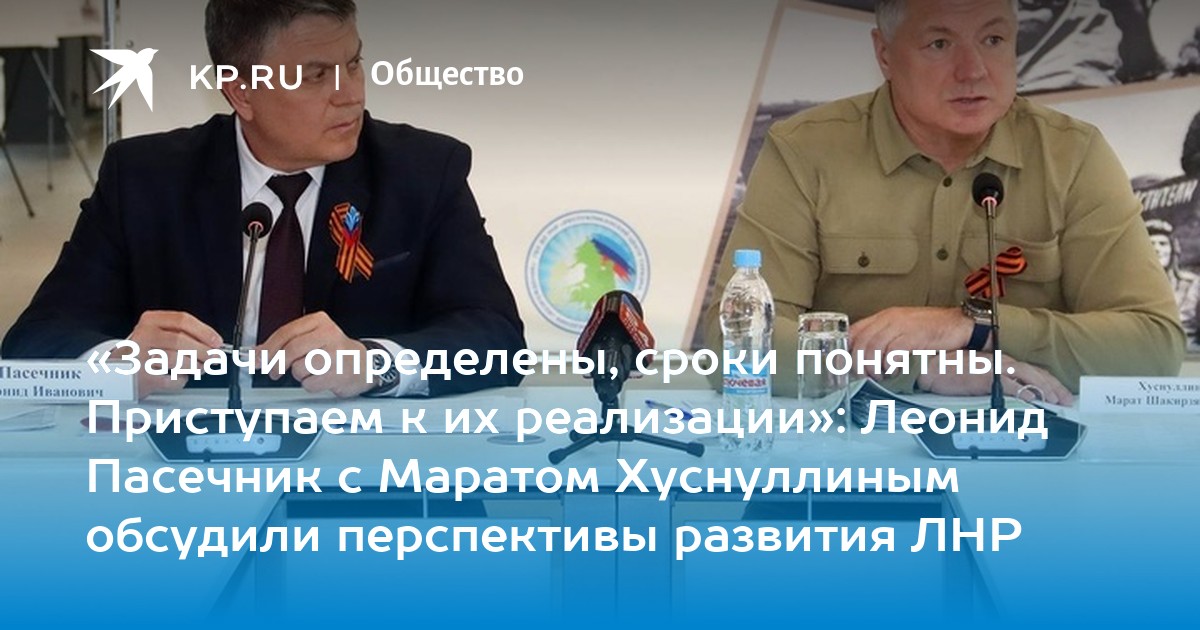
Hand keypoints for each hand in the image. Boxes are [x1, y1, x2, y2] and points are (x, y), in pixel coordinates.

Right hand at [118, 311, 222, 398]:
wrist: (113, 371)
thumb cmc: (142, 352)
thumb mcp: (157, 334)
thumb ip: (182, 334)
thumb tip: (212, 344)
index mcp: (150, 321)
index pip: (182, 320)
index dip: (204, 331)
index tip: (217, 341)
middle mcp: (143, 336)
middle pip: (181, 340)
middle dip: (204, 350)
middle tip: (215, 357)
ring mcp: (140, 357)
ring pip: (177, 359)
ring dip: (196, 365)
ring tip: (201, 368)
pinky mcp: (142, 377)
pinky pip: (171, 379)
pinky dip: (181, 380)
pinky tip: (181, 377)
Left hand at [257, 312, 374, 397]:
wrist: (364, 364)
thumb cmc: (334, 351)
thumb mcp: (310, 338)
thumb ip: (284, 344)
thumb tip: (257, 353)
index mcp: (319, 321)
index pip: (286, 332)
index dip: (267, 348)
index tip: (256, 359)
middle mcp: (329, 334)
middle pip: (290, 350)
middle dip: (277, 364)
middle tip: (274, 371)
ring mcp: (336, 354)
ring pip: (299, 368)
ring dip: (298, 374)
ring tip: (309, 371)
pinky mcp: (339, 373)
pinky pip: (309, 383)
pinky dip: (309, 385)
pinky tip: (319, 378)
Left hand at [849, 306, 974, 376]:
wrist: (961, 324)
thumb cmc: (934, 330)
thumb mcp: (903, 331)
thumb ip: (885, 340)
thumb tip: (866, 359)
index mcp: (884, 317)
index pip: (854, 332)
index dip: (846, 352)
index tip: (844, 368)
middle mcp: (889, 319)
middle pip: (860, 343)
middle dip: (858, 365)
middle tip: (863, 378)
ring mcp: (901, 326)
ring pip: (872, 349)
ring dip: (873, 368)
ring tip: (879, 377)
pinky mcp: (914, 335)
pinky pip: (892, 352)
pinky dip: (889, 366)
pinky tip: (893, 372)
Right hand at [917, 356, 1073, 405]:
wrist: (930, 365)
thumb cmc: (946, 369)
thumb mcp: (975, 372)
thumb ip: (993, 381)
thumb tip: (1009, 393)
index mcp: (999, 360)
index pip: (1031, 370)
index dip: (1047, 381)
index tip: (1058, 392)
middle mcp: (1001, 362)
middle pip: (1036, 373)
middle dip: (1054, 387)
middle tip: (1066, 399)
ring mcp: (995, 369)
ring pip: (1029, 378)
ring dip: (1045, 390)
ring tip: (1056, 401)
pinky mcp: (987, 377)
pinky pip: (1012, 386)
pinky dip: (1025, 393)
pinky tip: (1035, 400)